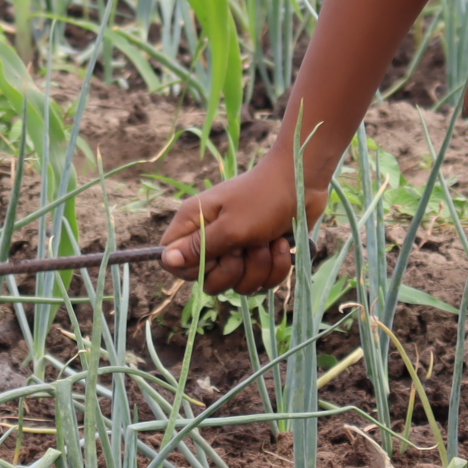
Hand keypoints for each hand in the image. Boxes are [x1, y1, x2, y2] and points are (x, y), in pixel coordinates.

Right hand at [158, 161, 323, 294]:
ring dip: (259, 267)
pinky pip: (262, 282)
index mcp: (195, 223)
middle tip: (244, 247)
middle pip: (209, 281)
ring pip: (239, 284)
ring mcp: (237, 249)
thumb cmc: (264, 198)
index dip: (190, 268)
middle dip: (232, 271)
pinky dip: (275, 267)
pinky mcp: (260, 256)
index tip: (213, 257)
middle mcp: (212, 238)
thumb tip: (165, 260)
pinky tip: (281, 245)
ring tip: (268, 241)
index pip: (173, 261)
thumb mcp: (231, 226)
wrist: (303, 184)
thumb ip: (199, 248)